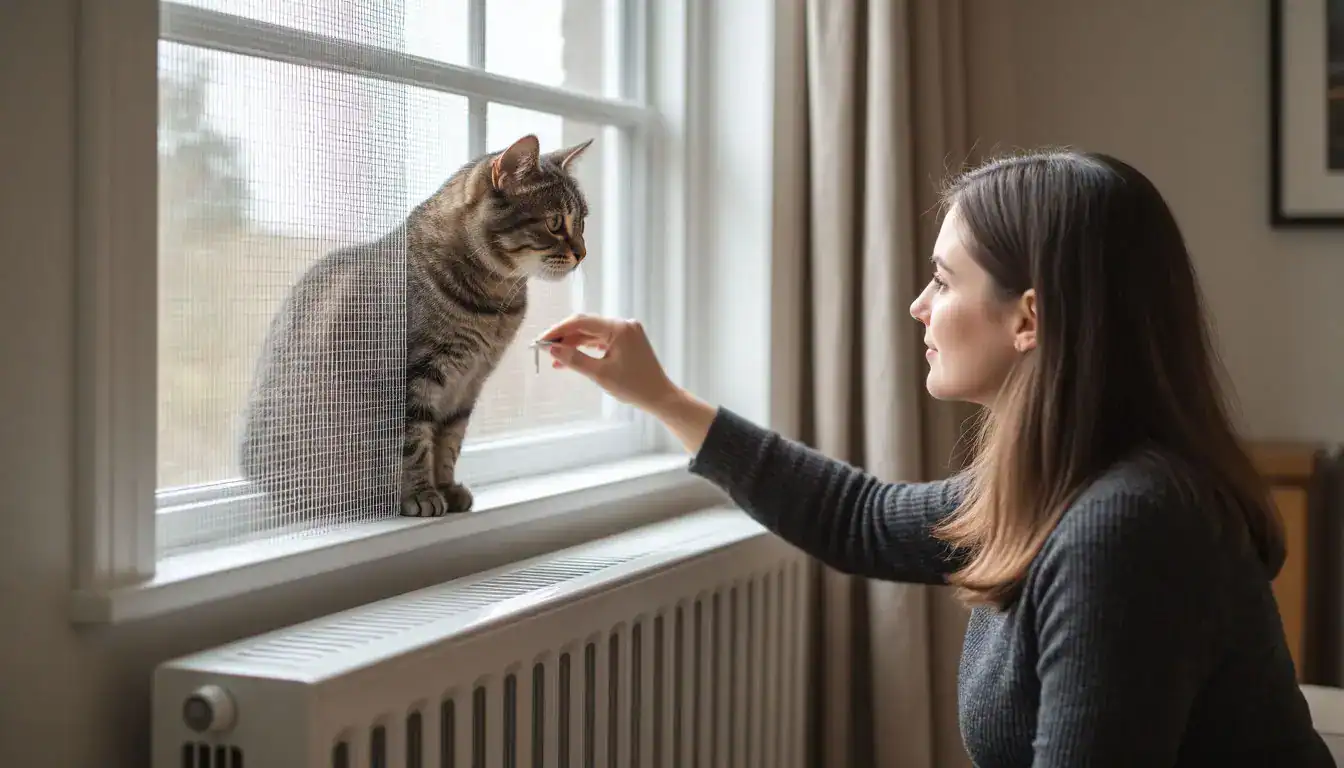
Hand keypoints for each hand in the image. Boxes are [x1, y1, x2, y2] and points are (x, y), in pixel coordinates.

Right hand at [538, 314, 679, 413]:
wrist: (660, 397)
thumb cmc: (633, 387)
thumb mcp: (600, 374)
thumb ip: (574, 359)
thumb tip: (551, 349)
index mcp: (619, 328)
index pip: (581, 322)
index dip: (558, 331)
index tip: (541, 341)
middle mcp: (623, 324)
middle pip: (586, 325)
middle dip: (564, 337)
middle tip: (544, 349)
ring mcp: (626, 331)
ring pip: (592, 333)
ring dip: (573, 344)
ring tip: (554, 359)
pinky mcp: (627, 340)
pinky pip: (601, 340)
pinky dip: (587, 348)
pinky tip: (571, 358)